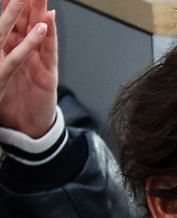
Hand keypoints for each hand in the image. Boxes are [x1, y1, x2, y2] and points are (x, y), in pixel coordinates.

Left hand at [0, 0, 56, 136]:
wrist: (28, 127)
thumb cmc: (14, 103)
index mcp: (10, 51)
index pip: (8, 23)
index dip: (7, 7)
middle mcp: (26, 52)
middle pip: (25, 21)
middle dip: (25, 3)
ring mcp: (39, 61)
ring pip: (39, 30)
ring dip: (39, 10)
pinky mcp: (48, 73)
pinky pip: (48, 51)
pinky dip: (49, 35)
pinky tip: (49, 20)